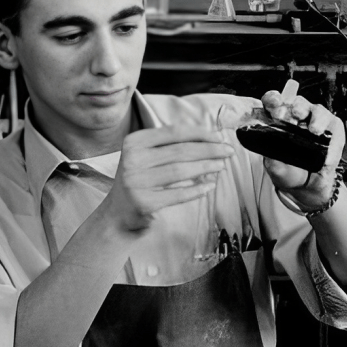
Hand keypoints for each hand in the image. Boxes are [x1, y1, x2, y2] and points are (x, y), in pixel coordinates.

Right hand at [103, 125, 234, 231]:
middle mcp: (132, 159)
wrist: (117, 214)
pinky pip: (178, 194)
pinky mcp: (143, 202)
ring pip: (180, 171)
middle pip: (180, 151)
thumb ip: (171, 146)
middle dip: (209, 150)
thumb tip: (211, 139)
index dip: (200, 134)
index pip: (173, 132)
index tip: (220, 137)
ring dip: (206, 168)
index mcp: (134, 142)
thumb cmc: (140, 181)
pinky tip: (209, 186)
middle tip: (228, 152)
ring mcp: (136, 181)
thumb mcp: (147, 157)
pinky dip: (197, 190)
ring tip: (221, 167)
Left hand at [261, 90, 345, 210]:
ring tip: (315, 130)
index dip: (273, 100)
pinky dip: (332, 141)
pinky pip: (334, 128)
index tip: (273, 104)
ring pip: (318, 111)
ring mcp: (316, 120)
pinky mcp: (333, 129)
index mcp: (279, 120)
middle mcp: (298, 116)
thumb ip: (271, 157)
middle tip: (295, 115)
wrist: (307, 186)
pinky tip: (328, 155)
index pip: (274, 102)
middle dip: (296, 107)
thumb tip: (271, 149)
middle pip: (298, 103)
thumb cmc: (289, 171)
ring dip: (317, 119)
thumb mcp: (275, 167)